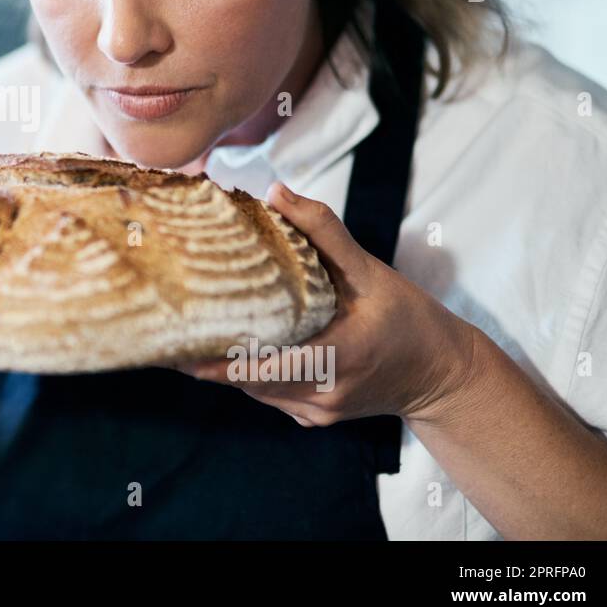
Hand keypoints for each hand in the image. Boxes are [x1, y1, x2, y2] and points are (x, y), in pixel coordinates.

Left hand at [165, 181, 479, 426]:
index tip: (178, 351)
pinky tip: (223, 349)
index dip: (218, 363)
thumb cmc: (409, 318)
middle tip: (163, 333)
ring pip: (255, 390)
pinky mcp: (315, 416)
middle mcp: (324, 391)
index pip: (264, 366)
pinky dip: (247, 374)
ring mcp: (318, 410)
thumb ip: (324, 231)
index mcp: (339, 355)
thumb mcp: (372, 271)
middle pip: (249, 380)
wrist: (444, 376)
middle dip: (206, 360)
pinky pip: (269, 394)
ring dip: (223, 367)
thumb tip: (275, 191)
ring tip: (180, 338)